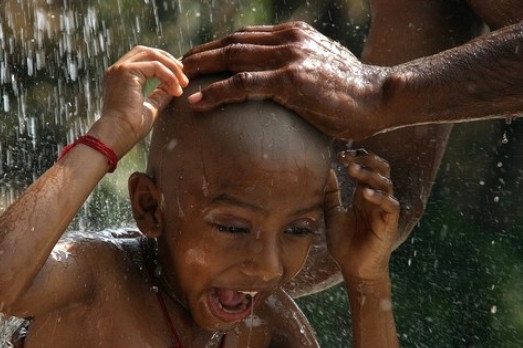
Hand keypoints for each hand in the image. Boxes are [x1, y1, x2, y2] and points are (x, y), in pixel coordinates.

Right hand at [91, 46, 188, 156]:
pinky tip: (176, 90)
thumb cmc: (130, 128)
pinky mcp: (126, 71)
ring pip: (152, 55)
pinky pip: (155, 66)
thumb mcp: (150, 106)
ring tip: (183, 83)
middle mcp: (117, 69)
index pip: (143, 59)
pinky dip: (169, 76)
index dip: (163, 64)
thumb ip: (160, 94)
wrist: (117, 135)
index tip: (178, 78)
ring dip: (171, 67)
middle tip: (184, 75)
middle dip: (168, 60)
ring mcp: (120, 68)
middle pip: (147, 52)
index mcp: (119, 77)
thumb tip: (174, 87)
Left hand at [182, 22, 387, 139]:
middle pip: (232, 43)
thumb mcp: (321, 71)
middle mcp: (288, 39)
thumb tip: (279, 87)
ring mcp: (288, 57)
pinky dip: (216, 91)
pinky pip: (242, 84)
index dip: (218, 47)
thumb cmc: (352, 92)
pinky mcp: (290, 79)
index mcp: (294, 35)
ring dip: (201, 68)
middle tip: (179, 66)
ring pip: (232, 58)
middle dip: (202, 54)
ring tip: (179, 79)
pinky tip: (197, 101)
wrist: (380, 97)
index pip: (245, 37)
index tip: (198, 58)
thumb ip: (297, 70)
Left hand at [323, 150, 398, 281]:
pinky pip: (390, 205)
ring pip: (386, 183)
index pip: (367, 167)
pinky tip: (364, 193)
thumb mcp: (332, 213)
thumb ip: (330, 193)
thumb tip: (326, 169)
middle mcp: (376, 199)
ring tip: (352, 170)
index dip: (357, 158)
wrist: (352, 268)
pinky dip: (379, 197)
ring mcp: (384, 210)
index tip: (339, 155)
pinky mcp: (389, 223)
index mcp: (363, 195)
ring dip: (369, 175)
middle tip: (348, 159)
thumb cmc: (344, 243)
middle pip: (381, 169)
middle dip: (367, 160)